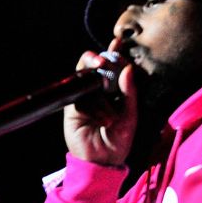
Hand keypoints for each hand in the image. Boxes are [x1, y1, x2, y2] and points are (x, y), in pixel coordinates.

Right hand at [63, 41, 137, 165]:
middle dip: (100, 58)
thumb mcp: (130, 116)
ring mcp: (83, 99)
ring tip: (103, 71)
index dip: (115, 54)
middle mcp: (98, 93)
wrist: (101, 162)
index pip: (114, 68)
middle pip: (95, 68)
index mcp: (115, 92)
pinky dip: (91, 105)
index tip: (117, 40)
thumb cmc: (119, 141)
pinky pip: (78, 98)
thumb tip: (127, 68)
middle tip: (106, 57)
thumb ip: (129, 92)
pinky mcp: (71, 109)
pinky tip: (103, 117)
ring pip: (84, 79)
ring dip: (95, 77)